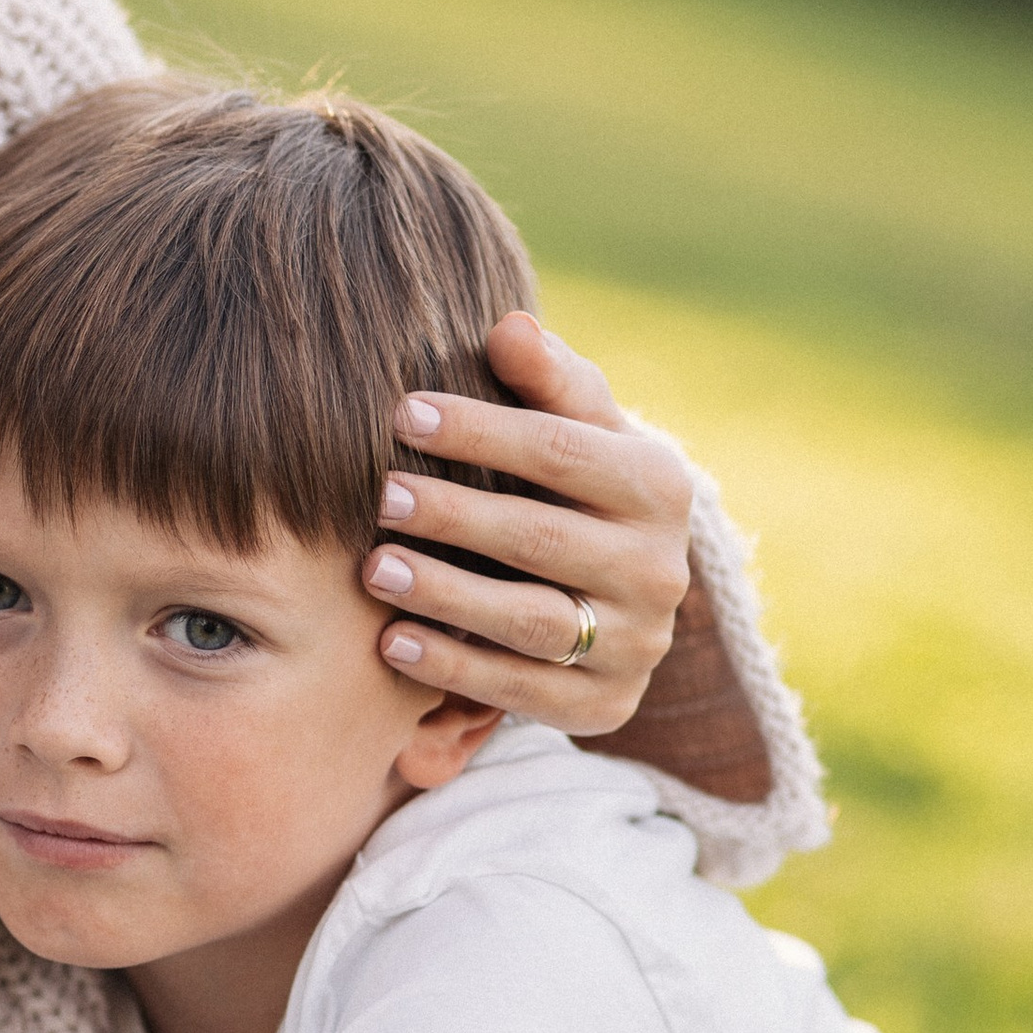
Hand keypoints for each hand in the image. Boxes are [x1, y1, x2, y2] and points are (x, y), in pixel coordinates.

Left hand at [364, 311, 692, 735]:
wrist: (623, 596)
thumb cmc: (578, 489)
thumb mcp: (579, 430)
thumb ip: (547, 381)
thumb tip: (508, 327)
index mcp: (658, 486)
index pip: (563, 451)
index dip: (482, 430)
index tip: (402, 412)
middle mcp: (660, 569)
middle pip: (544, 539)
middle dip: (455, 516)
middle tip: (380, 496)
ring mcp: (637, 644)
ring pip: (532, 622)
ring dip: (446, 595)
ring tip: (373, 569)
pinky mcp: (607, 705)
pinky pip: (524, 691)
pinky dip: (453, 668)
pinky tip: (390, 641)